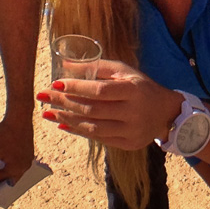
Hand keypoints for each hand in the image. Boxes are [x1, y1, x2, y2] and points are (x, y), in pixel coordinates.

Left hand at [0, 108, 34, 184]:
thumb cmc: (7, 133)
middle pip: (9, 179)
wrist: (20, 117)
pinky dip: (12, 164)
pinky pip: (20, 163)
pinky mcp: (30, 152)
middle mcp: (25, 167)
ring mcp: (29, 160)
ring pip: (15, 172)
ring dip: (6, 171)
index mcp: (16, 169)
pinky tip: (5, 159)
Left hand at [36, 59, 180, 150]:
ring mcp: (131, 131)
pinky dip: (78, 131)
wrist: (166, 112)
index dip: (77, 87)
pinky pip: (99, 139)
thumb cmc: (140, 86)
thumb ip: (97, 66)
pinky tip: (63, 124)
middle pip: (93, 109)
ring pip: (93, 127)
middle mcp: (133, 113)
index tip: (56, 82)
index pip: (100, 90)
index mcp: (133, 90)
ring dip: (67, 120)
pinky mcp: (128, 144)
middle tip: (43, 96)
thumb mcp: (124, 71)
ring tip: (48, 112)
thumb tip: (65, 64)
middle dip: (64, 102)